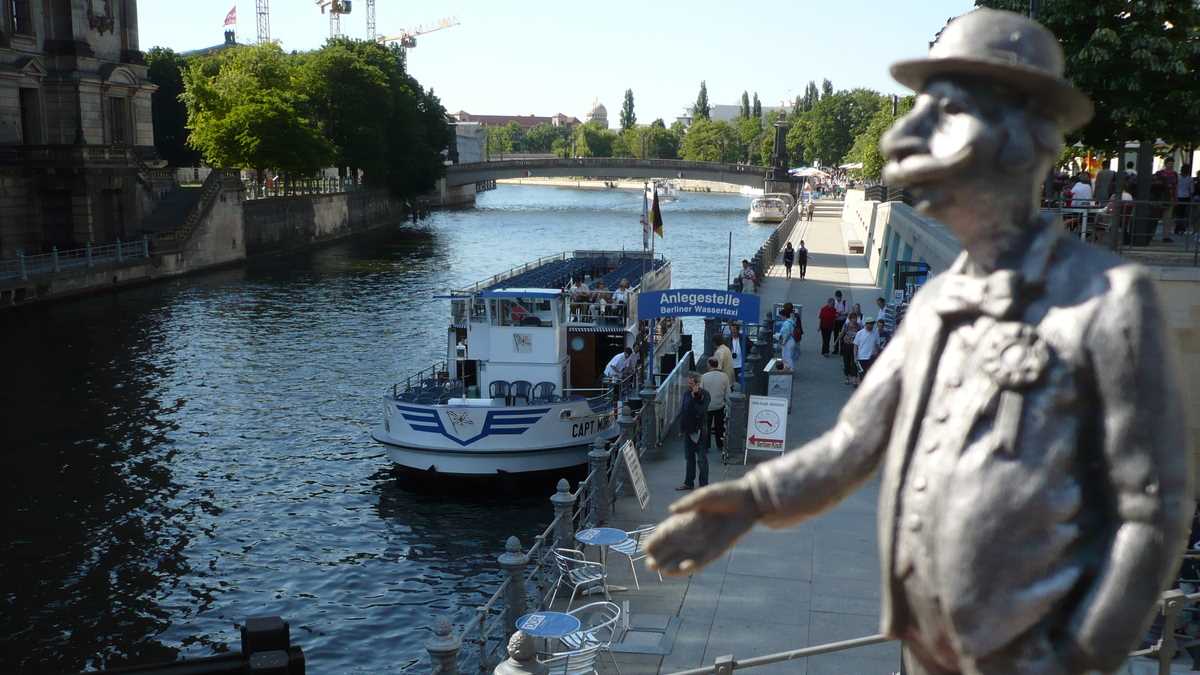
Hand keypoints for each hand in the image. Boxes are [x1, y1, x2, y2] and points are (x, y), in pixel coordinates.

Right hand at [644, 480, 759, 574]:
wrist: (749, 501)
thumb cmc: (726, 494)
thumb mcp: (705, 496)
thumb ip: (688, 503)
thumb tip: (671, 511)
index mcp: (687, 518)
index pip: (666, 532)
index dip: (656, 540)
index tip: (646, 547)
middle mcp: (693, 533)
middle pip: (672, 548)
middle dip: (660, 557)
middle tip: (650, 564)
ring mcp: (704, 542)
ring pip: (684, 557)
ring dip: (673, 565)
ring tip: (661, 571)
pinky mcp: (717, 549)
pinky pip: (702, 561)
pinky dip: (691, 566)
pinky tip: (682, 568)